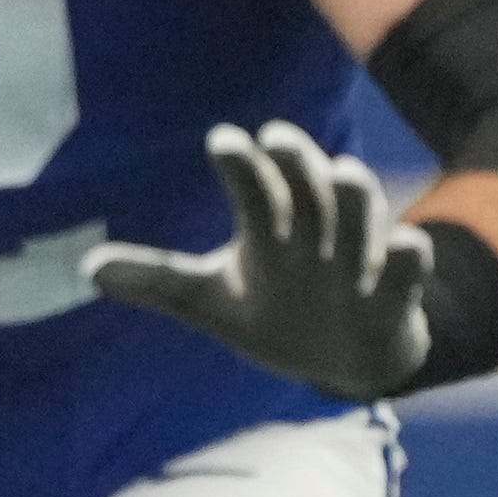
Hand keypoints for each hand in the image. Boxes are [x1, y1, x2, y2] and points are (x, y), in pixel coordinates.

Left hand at [83, 122, 429, 401]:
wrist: (346, 358)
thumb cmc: (274, 314)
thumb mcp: (209, 302)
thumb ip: (159, 280)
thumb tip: (87, 268)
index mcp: (271, 233)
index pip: (256, 190)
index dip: (242, 165)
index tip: (224, 139)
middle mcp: (315, 237)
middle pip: (309, 189)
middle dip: (297, 163)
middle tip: (277, 138)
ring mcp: (357, 264)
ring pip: (362, 216)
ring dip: (356, 196)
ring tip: (342, 173)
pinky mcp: (394, 297)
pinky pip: (410, 268)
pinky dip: (409, 257)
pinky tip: (404, 245)